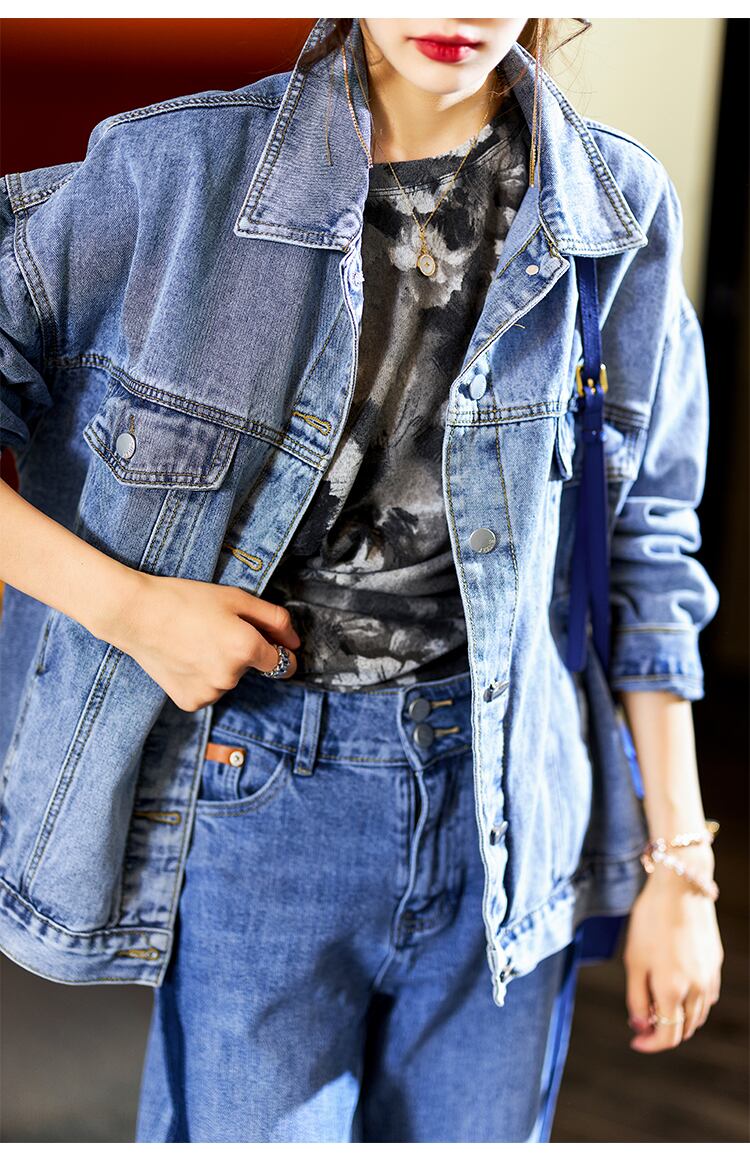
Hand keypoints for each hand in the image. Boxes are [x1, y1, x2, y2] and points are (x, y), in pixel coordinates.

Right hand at [107, 571, 300, 710]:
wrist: (135, 614)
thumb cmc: (185, 600)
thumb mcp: (236, 598)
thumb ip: (274, 619)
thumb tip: (296, 642)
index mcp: (246, 649)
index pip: (282, 663)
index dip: (278, 649)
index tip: (270, 644)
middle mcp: (231, 677)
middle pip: (251, 668)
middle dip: (241, 651)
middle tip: (212, 629)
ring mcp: (210, 693)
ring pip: (228, 680)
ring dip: (220, 665)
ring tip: (194, 641)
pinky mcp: (191, 702)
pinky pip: (209, 691)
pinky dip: (201, 677)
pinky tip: (184, 657)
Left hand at [623, 853, 722, 1051]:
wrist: (680, 889)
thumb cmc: (650, 922)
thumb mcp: (633, 960)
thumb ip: (637, 998)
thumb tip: (640, 1026)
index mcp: (672, 991)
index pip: (667, 1037)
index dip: (650, 1045)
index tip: (635, 1042)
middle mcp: (696, 990)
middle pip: (683, 1030)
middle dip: (662, 1031)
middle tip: (642, 1019)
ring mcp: (709, 978)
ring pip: (697, 1016)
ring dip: (678, 1018)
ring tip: (656, 1003)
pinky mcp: (716, 965)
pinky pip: (706, 997)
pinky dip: (692, 1003)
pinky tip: (676, 988)